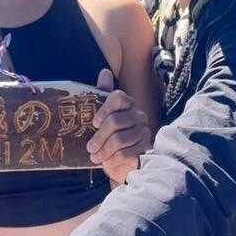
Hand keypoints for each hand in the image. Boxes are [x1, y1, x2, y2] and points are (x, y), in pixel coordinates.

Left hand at [86, 69, 150, 183]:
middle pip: (115, 121)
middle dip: (99, 137)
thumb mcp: (101, 118)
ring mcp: (143, 132)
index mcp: (127, 105)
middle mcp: (138, 116)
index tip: (94, 123)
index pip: (119, 97)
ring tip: (94, 157)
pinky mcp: (145, 149)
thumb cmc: (109, 138)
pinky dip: (112, 160)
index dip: (104, 109)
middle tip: (89, 147)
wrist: (121, 164)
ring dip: (103, 150)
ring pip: (119, 139)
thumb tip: (105, 72)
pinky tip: (106, 163)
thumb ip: (102, 95)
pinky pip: (125, 153)